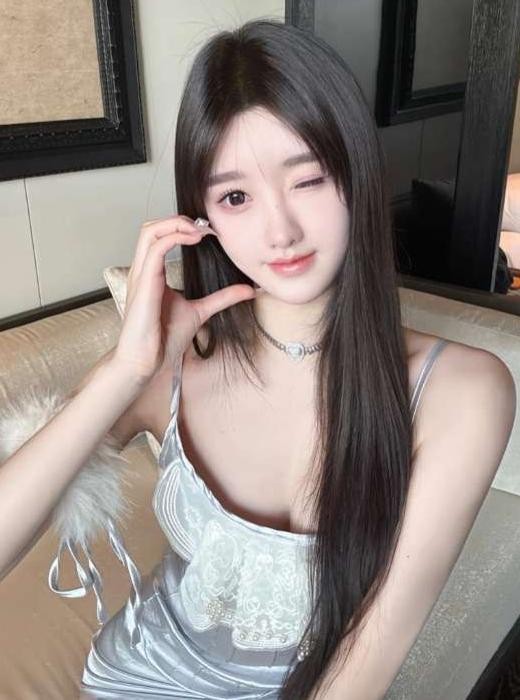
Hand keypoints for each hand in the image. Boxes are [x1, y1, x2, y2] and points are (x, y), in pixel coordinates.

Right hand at [112, 215, 255, 381]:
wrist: (146, 361)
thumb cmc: (163, 339)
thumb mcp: (200, 311)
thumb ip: (221, 298)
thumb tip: (247, 290)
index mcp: (151, 273)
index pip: (160, 236)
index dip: (183, 227)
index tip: (210, 232)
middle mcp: (143, 270)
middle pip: (151, 227)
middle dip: (179, 220)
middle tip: (206, 227)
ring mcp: (140, 274)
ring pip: (149, 231)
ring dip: (176, 223)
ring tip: (200, 230)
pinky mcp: (143, 283)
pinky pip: (155, 249)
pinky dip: (175, 237)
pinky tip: (194, 239)